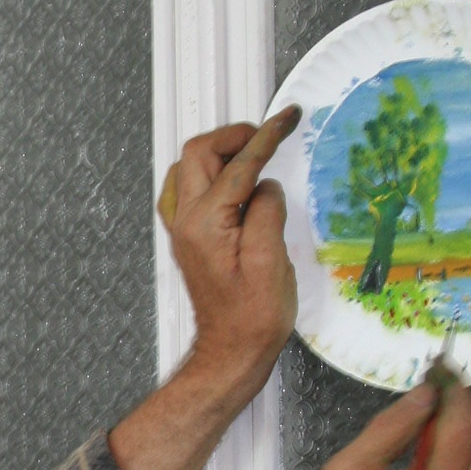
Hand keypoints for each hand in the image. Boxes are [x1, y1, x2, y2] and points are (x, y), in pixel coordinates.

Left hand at [160, 110, 300, 413]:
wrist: (232, 351)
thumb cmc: (253, 317)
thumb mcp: (271, 261)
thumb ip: (266, 212)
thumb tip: (265, 186)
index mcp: (205, 224)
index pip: (238, 165)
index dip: (266, 136)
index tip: (287, 118)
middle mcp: (186, 222)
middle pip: (197, 153)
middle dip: (233, 136)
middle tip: (268, 135)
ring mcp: (183, 230)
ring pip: (189, 168)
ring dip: (220, 153)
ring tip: (256, 154)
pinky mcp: (189, 238)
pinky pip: (189, 190)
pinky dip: (212, 174)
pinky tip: (236, 181)